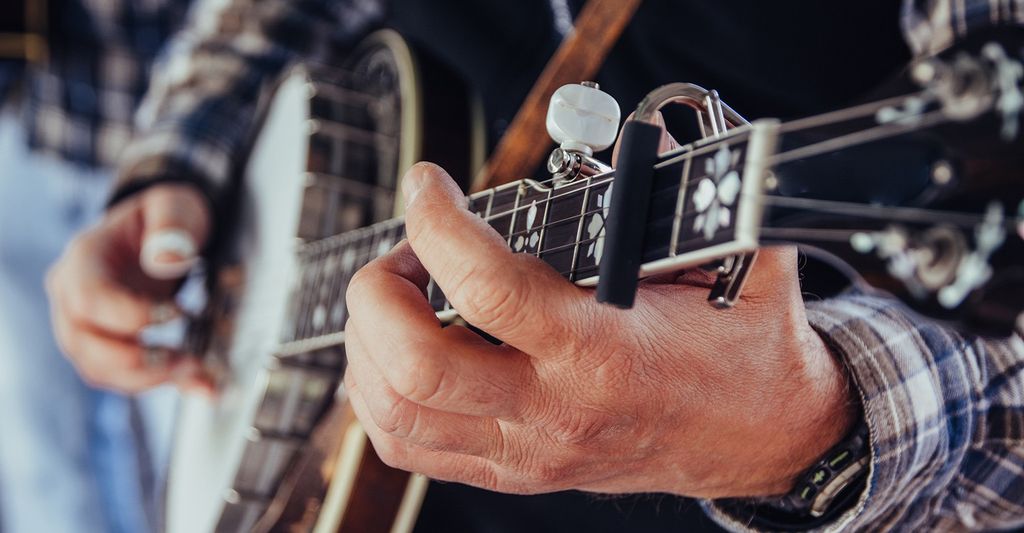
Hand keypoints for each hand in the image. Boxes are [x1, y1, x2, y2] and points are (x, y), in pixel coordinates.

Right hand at [46, 184, 213, 393]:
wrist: (163, 235)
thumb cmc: (165, 219)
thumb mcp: (175, 207)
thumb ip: (172, 226)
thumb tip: (166, 260)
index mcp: (83, 259)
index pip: (89, 299)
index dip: (130, 315)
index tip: (177, 313)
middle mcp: (72, 297)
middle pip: (84, 344)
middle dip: (136, 359)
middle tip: (187, 358)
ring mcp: (84, 326)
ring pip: (98, 369)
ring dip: (148, 378)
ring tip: (196, 370)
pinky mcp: (104, 347)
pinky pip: (120, 376)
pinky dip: (158, 382)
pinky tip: (197, 381)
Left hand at [343, 162, 857, 497]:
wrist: (762, 440)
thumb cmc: (746, 350)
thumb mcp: (741, 261)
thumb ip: (701, 193)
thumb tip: (653, 132)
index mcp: (606, 351)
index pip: (489, 290)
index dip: (438, 224)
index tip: (429, 186)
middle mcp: (555, 409)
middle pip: (416, 367)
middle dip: (379, 293)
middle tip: (405, 252)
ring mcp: (528, 451)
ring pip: (397, 414)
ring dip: (370, 341)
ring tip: (399, 297)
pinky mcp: (514, 472)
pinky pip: (410, 448)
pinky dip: (378, 394)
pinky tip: (399, 351)